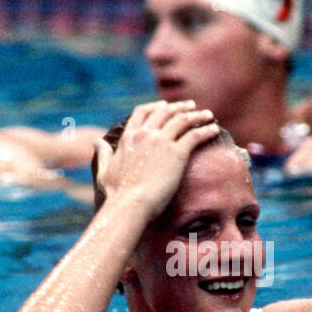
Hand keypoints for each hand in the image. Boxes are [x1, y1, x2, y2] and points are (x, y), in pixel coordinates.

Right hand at [94, 101, 219, 218]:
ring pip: (182, 120)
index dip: (155, 107)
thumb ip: (104, 154)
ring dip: (196, 115)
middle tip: (191, 106)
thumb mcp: (105, 170)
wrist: (130, 204)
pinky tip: (214, 129)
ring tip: (207, 115)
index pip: (142, 112)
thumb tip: (97, 142)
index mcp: (129, 137)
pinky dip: (205, 130)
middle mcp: (145, 134)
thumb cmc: (116, 194)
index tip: (165, 106)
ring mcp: (161, 142)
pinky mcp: (177, 154)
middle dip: (179, 107)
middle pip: (165, 112)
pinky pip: (195, 136)